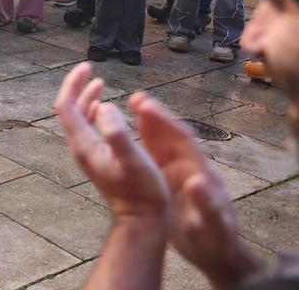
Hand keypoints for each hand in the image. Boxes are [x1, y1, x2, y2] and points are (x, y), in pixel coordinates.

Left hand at [54, 63, 167, 221]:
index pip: (66, 106)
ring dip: (86, 99)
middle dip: (78, 87)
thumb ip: (117, 133)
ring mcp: (87, 154)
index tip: (87, 67)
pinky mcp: (97, 159)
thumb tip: (105, 106)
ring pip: (79, 119)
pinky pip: (88, 128)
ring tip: (99, 84)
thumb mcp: (132, 160)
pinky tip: (105, 110)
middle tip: (91, 70)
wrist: (141, 221)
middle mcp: (80, 147)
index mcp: (84, 143)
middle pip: (69, 110)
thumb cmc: (142, 191)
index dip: (73, 84)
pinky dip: (94, 112)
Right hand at [130, 93, 261, 287]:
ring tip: (132, 104)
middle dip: (156, 115)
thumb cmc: (215, 241)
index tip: (144, 105)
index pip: (183, 141)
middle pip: (174, 135)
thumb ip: (207, 204)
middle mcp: (192, 167)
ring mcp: (183, 172)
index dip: (164, 121)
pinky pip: (159, 154)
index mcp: (201, 174)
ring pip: (166, 142)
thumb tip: (196, 181)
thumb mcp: (211, 226)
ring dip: (151, 123)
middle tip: (135, 97)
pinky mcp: (174, 179)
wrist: (217, 253)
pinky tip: (136, 131)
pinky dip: (148, 139)